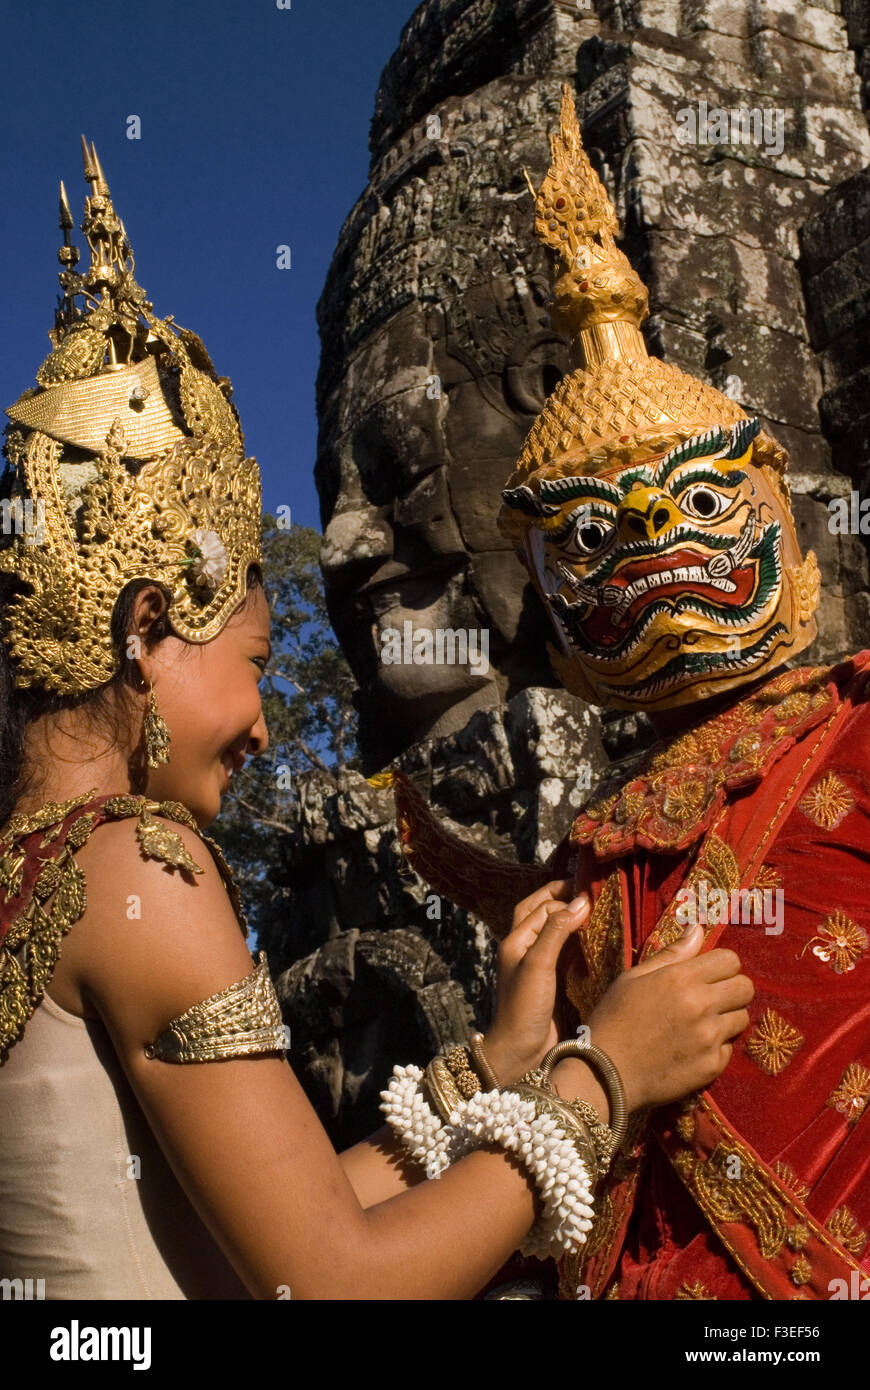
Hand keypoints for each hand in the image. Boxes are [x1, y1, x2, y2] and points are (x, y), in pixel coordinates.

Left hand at [484, 878, 589, 1084]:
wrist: (520, 1052)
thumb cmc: (524, 1007)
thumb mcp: (539, 963)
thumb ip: (556, 930)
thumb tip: (581, 900)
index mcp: (516, 939)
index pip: (542, 905)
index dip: (564, 896)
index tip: (593, 891)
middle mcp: (525, 948)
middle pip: (542, 912)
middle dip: (562, 898)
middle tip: (592, 891)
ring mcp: (538, 965)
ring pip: (553, 930)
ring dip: (571, 919)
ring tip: (597, 910)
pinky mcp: (552, 981)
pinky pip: (564, 952)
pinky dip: (577, 941)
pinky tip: (595, 940)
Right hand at [580, 924, 753, 1111]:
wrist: (605, 1074)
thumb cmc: (614, 1019)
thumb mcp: (634, 978)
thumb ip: (671, 953)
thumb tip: (697, 928)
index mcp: (681, 978)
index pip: (730, 960)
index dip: (721, 965)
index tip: (708, 974)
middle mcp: (701, 1005)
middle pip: (746, 987)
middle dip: (732, 988)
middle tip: (712, 997)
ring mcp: (709, 1038)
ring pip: (742, 1018)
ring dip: (727, 1017)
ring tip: (701, 1024)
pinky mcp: (712, 1066)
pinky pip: (730, 1048)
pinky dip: (717, 1046)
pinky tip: (693, 1047)